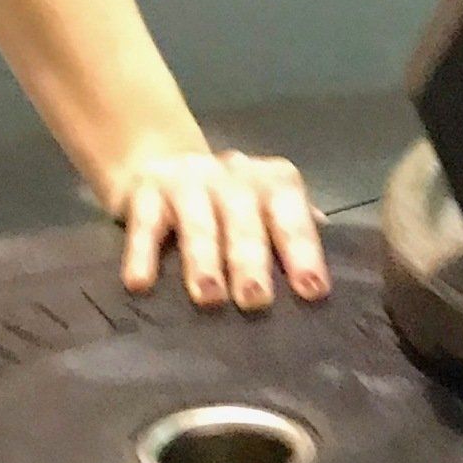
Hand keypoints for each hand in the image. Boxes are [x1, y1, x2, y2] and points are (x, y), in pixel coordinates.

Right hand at [112, 147, 330, 310]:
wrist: (163, 162)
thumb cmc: (229, 203)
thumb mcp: (265, 209)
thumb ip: (292, 235)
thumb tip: (322, 280)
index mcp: (272, 182)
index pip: (291, 216)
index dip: (303, 252)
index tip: (311, 290)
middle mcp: (234, 176)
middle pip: (245, 220)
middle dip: (251, 260)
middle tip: (256, 300)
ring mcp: (189, 181)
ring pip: (199, 222)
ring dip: (204, 260)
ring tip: (209, 297)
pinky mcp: (147, 191)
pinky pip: (146, 223)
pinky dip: (142, 253)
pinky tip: (140, 283)